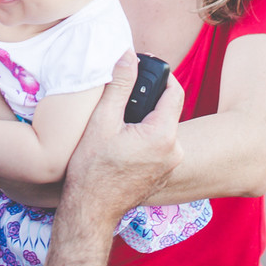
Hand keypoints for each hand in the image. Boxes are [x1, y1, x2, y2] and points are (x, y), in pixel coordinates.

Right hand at [61, 50, 184, 221]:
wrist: (90, 209)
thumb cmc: (91, 169)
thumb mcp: (102, 120)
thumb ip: (119, 85)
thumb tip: (127, 55)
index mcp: (163, 135)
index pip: (174, 91)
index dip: (161, 76)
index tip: (144, 69)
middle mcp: (175, 151)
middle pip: (169, 109)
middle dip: (149, 99)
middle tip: (124, 98)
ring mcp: (171, 165)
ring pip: (164, 127)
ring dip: (146, 119)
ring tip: (119, 123)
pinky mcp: (164, 174)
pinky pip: (161, 144)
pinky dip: (146, 137)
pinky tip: (123, 142)